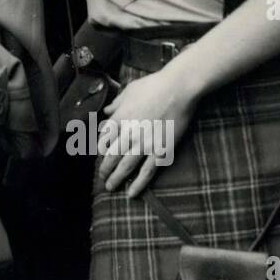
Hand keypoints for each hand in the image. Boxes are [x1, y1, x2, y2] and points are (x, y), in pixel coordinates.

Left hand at [97, 64, 199, 196]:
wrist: (178, 89)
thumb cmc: (153, 86)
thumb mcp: (129, 90)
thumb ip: (117, 103)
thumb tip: (107, 110)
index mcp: (119, 119)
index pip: (104, 139)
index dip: (101, 149)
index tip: (101, 154)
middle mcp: (129, 134)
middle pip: (111, 156)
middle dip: (104, 168)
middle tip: (102, 177)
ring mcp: (145, 144)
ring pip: (126, 166)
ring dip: (116, 178)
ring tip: (110, 187)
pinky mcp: (161, 151)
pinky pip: (147, 171)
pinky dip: (138, 184)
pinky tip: (131, 193)